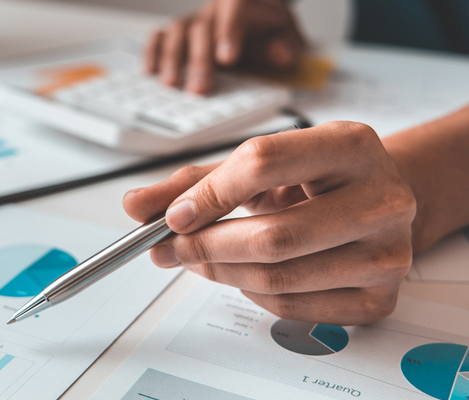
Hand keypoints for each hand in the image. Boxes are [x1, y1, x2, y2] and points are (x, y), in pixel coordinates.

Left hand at [123, 122, 415, 324]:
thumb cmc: (314, 178)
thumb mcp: (261, 164)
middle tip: (170, 248)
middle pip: (272, 236)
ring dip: (221, 273)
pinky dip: (253, 295)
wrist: (376, 200)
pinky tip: (245, 274)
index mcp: (351, 146)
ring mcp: (386, 254)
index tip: (173, 216)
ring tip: (201, 258)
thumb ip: (196, 181)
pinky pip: (292, 308)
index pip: (262, 164)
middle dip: (204, 247)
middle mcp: (381, 199)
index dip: (208, 194)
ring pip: (277, 279)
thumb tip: (136, 206)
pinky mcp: (380, 298)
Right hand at [145, 0, 305, 93]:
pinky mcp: (178, 34)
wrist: (256, 19)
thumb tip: (280, 54)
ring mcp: (193, 21)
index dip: (229, 31)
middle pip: (201, 27)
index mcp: (241, 4)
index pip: (234, 7)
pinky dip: (152, 52)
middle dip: (199, 60)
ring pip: (177, 32)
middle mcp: (213, 10)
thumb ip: (288, 44)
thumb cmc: (268, 30)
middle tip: (200, 89)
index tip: (228, 59)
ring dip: (173, 59)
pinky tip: (151, 71)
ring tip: (172, 84)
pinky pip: (159, 36)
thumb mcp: (287, 35)